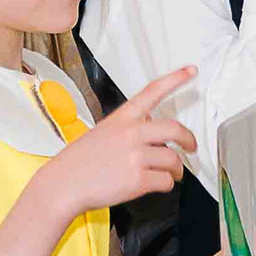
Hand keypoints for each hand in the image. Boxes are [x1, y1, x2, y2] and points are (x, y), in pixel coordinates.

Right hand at [52, 66, 194, 210]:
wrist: (63, 184)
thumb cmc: (80, 161)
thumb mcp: (103, 132)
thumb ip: (129, 128)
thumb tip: (153, 132)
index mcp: (122, 118)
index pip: (153, 91)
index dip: (175, 79)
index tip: (191, 71)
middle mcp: (131, 133)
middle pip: (175, 129)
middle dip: (189, 140)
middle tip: (191, 147)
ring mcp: (136, 156)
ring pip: (173, 159)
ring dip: (176, 169)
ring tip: (170, 173)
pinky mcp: (138, 179)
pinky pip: (166, 181)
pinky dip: (166, 184)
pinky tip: (157, 184)